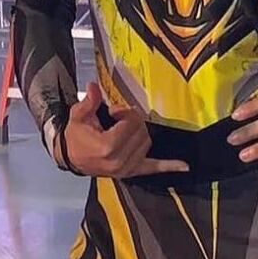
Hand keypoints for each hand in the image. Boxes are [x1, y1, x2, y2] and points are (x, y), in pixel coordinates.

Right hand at [56, 83, 189, 177]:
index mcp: (107, 147)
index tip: (113, 111)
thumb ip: (88, 102)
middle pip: (141, 131)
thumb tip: (94, 86)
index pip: (130, 124)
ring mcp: (127, 168)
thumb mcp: (78, 116)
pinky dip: (168, 166)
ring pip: (147, 142)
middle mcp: (119, 160)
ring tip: (124, 129)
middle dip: (132, 120)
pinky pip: (153, 168)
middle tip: (118, 117)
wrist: (73, 158)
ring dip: (140, 132)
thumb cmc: (76, 137)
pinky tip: (184, 166)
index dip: (123, 113)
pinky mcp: (132, 172)